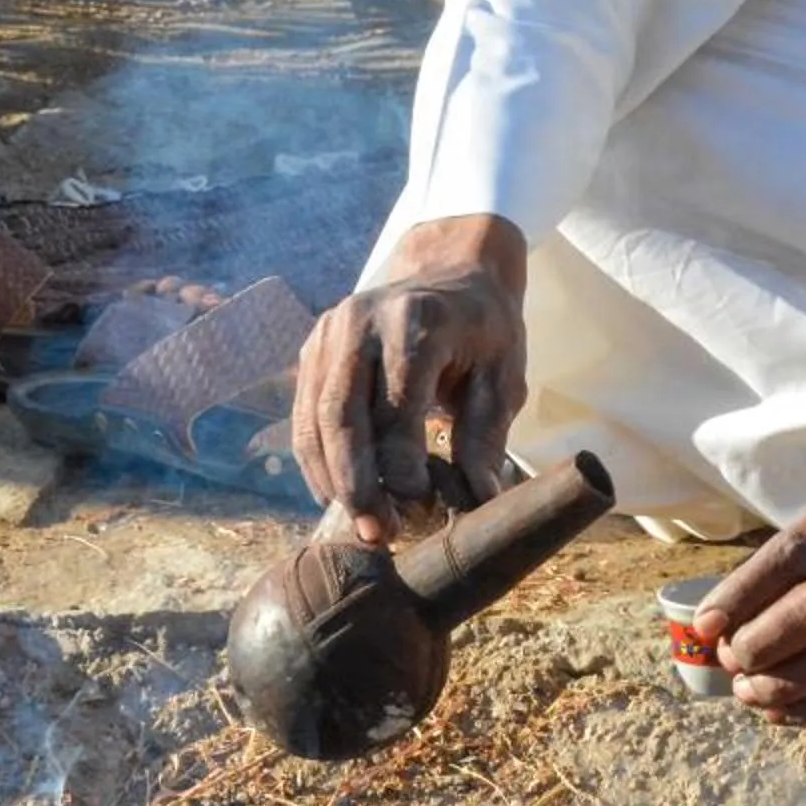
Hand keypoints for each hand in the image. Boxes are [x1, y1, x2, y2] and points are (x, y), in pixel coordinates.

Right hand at [293, 214, 529, 544]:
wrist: (448, 271)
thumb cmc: (482, 331)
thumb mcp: (502, 375)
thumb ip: (487, 435)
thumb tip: (479, 500)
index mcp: (417, 319)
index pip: (398, 402)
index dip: (402, 462)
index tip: (420, 507)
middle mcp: (361, 320)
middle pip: (343, 413)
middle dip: (357, 482)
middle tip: (378, 533)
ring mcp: (329, 332)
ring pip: (315, 419)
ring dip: (333, 480)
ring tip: (362, 525)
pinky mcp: (311, 349)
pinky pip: (303, 414)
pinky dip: (316, 461)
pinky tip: (337, 495)